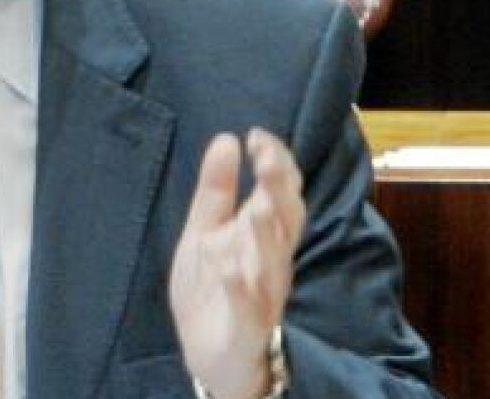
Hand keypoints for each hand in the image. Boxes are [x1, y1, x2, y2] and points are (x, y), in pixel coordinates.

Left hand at [169, 130, 304, 398]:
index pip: (279, 194)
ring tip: (255, 208)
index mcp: (261, 236)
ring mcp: (262, 296)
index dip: (275, 164)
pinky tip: (231, 270)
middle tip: (268, 159)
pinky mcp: (248, 328)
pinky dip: (242, 291)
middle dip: (279, 191)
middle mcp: (269, 262)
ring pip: (274, 263)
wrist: (208, 355)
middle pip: (285, 222)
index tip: (257, 135)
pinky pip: (249, 310)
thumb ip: (216, 190)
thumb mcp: (205, 231)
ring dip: (266, 237)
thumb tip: (227, 139)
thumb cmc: (213, 288)